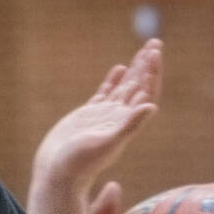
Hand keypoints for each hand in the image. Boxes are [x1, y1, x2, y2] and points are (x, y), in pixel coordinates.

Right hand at [29, 40, 162, 213]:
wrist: (58, 173)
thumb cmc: (80, 163)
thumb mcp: (106, 143)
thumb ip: (130, 125)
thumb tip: (152, 107)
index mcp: (126, 122)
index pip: (145, 92)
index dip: (152, 72)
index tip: (155, 51)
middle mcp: (119, 118)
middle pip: (139, 85)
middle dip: (147, 64)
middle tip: (155, 41)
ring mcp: (104, 116)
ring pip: (124, 87)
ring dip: (136, 69)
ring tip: (144, 49)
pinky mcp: (90, 116)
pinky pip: (106, 93)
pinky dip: (114, 80)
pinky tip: (119, 68)